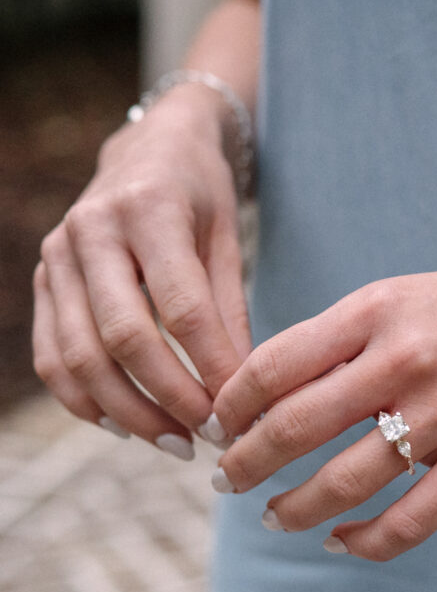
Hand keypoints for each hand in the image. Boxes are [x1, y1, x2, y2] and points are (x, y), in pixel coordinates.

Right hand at [32, 86, 248, 455]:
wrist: (147, 149)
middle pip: (123, 337)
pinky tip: (125, 425)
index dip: (210, 368)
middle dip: (169, 399)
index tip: (239, 413)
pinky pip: (52, 357)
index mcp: (150, 208)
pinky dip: (85, 401)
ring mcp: (57, 256)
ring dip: (128, 412)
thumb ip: (229, 311)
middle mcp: (92, 230)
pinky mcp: (42, 281)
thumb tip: (240, 391)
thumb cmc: (199, 196)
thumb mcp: (228, 238)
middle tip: (209, 438)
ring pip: (80, 357)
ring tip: (175, 442)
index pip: (181, 307)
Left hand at [212, 238, 436, 558]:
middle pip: (292, 427)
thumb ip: (347, 338)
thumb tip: (279, 388)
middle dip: (244, 464)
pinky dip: (365, 542)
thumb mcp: (409, 296)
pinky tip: (341, 543)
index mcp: (376, 311)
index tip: (217, 425)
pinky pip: (410, 520)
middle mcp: (403, 360)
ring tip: (273, 519)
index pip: (273, 364)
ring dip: (294, 510)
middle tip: (225, 481)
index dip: (230, 404)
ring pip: (344, 483)